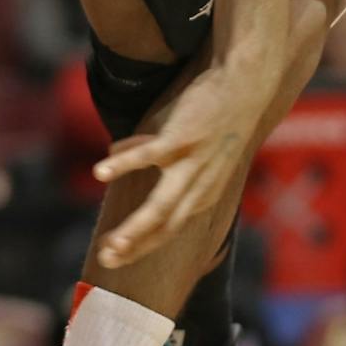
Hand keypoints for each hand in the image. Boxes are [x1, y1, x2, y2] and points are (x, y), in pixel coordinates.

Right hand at [91, 58, 283, 268]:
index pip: (169, 229)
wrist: (246, 84)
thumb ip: (152, 153)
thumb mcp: (190, 145)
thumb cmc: (214, 112)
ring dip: (135, 230)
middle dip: (134, 248)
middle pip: (165, 228)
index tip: (114, 254)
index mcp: (204, 194)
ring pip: (161, 206)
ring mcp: (191, 164)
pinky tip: (99, 172)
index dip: (141, 244)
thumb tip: (113, 152)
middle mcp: (201, 187)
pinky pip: (148, 156)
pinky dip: (123, 164)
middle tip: (106, 260)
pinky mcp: (182, 138)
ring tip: (110, 245)